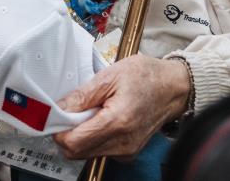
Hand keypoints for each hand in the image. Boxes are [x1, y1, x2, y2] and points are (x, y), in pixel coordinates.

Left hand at [53, 56, 189, 159]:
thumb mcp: (110, 76)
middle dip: (67, 133)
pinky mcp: (128, 152)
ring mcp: (126, 151)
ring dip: (79, 136)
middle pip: (77, 152)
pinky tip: (100, 118)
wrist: (173, 88)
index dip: (58, 130)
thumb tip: (58, 108)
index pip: (73, 142)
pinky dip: (92, 138)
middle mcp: (123, 143)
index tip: (56, 115)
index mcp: (118, 122)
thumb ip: (82, 96)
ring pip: (86, 153)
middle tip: (71, 111)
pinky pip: (99, 151)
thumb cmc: (146, 77)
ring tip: (90, 111)